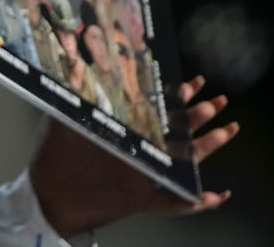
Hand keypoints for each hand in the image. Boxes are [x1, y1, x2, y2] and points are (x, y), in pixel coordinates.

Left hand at [29, 75, 239, 236]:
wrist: (46, 195)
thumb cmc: (52, 157)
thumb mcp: (61, 121)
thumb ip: (73, 99)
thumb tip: (78, 69)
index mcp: (124, 131)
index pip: (155, 110)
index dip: (175, 97)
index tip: (192, 82)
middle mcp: (138, 151)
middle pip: (177, 132)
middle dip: (198, 116)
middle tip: (217, 102)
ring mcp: (141, 176)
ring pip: (183, 163)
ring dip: (206, 148)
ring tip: (226, 132)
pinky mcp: (139, 199)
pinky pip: (172, 204)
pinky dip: (193, 202)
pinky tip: (215, 196)